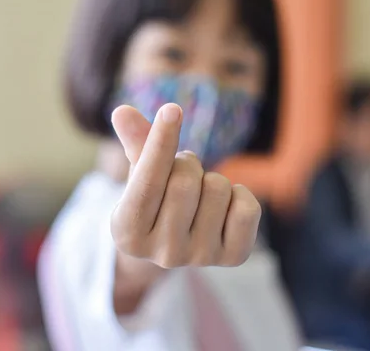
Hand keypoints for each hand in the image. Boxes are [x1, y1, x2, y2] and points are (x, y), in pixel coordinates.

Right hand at [110, 103, 261, 268]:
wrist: (179, 239)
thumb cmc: (156, 198)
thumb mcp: (141, 172)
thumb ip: (135, 143)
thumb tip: (122, 111)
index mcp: (127, 232)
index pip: (146, 180)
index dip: (160, 142)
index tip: (172, 109)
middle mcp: (161, 254)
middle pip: (185, 182)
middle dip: (188, 164)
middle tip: (182, 174)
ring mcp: (199, 258)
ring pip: (218, 189)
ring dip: (212, 179)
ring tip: (200, 194)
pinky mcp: (233, 258)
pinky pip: (247, 207)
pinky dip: (239, 194)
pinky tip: (223, 207)